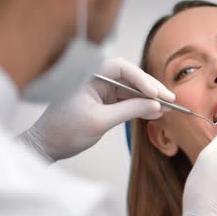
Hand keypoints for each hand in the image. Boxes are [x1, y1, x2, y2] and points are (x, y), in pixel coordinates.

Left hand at [19, 58, 174, 161]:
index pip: (121, 68)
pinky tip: (156, 112)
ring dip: (149, 99)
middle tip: (170, 99)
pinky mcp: (105, 102)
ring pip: (132, 90)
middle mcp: (97, 79)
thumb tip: (156, 105)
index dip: (142, 79)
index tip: (156, 93)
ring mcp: (101, 91)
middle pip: (130, 78)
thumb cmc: (65, 131)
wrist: (46, 146)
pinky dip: (141, 107)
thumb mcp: (100, 121)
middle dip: (151, 89)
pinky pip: (128, 101)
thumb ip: (130, 111)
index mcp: (89, 75)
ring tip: (168, 107)